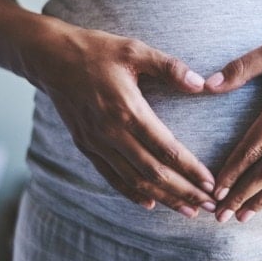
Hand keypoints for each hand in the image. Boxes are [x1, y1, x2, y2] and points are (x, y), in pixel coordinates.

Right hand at [22, 20, 217, 217]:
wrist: (50, 58)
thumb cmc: (96, 50)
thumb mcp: (135, 50)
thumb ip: (170, 67)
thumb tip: (201, 84)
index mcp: (127, 109)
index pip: (166, 148)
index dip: (190, 169)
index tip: (210, 183)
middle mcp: (111, 132)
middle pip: (153, 172)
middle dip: (183, 192)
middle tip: (208, 206)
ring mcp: (96, 142)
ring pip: (134, 180)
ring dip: (163, 198)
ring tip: (187, 210)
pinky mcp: (85, 146)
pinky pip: (111, 176)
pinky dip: (131, 193)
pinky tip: (151, 203)